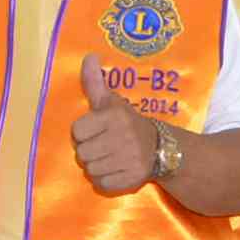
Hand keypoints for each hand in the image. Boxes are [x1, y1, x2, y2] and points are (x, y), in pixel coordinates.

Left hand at [70, 60, 166, 195]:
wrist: (163, 148)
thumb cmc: (128, 123)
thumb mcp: (111, 102)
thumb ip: (94, 82)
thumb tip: (88, 56)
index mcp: (114, 117)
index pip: (76, 131)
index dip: (84, 132)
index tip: (97, 130)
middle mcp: (122, 138)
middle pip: (81, 153)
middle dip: (89, 150)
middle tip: (104, 145)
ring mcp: (128, 160)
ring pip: (90, 169)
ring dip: (97, 165)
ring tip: (111, 157)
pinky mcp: (131, 179)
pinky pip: (102, 184)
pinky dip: (106, 180)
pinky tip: (116, 170)